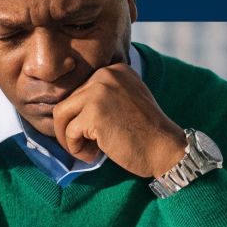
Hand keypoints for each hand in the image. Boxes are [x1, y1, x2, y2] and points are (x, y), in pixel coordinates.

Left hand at [51, 63, 186, 177]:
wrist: (165, 149)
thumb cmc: (146, 132)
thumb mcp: (126, 100)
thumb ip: (103, 96)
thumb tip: (65, 108)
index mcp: (114, 70)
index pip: (79, 90)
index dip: (79, 115)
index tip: (92, 132)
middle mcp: (105, 75)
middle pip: (67, 101)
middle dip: (70, 127)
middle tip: (87, 145)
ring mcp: (99, 93)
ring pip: (61, 115)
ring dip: (68, 138)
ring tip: (86, 150)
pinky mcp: (94, 114)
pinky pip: (69, 133)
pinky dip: (76, 149)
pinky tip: (93, 155)